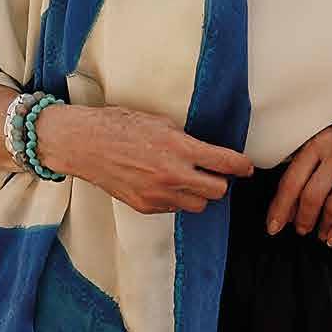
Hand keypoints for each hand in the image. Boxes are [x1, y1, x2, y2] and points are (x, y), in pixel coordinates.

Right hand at [36, 103, 252, 213]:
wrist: (83, 143)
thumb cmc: (119, 125)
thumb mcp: (160, 122)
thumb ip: (186, 140)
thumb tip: (205, 151)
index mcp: (179, 148)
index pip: (225, 163)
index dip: (242, 166)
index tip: (247, 167)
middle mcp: (172, 175)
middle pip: (218, 191)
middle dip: (219, 181)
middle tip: (213, 172)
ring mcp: (158, 194)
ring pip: (199, 205)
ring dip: (199, 194)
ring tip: (187, 180)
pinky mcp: (145, 206)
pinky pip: (174, 209)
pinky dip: (176, 200)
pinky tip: (164, 185)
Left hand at [266, 104, 331, 246]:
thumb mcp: (325, 140)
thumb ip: (304, 163)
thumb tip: (282, 202)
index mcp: (320, 142)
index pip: (293, 180)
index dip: (280, 207)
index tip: (273, 226)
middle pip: (312, 196)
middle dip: (302, 219)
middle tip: (299, 230)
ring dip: (323, 226)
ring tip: (319, 233)